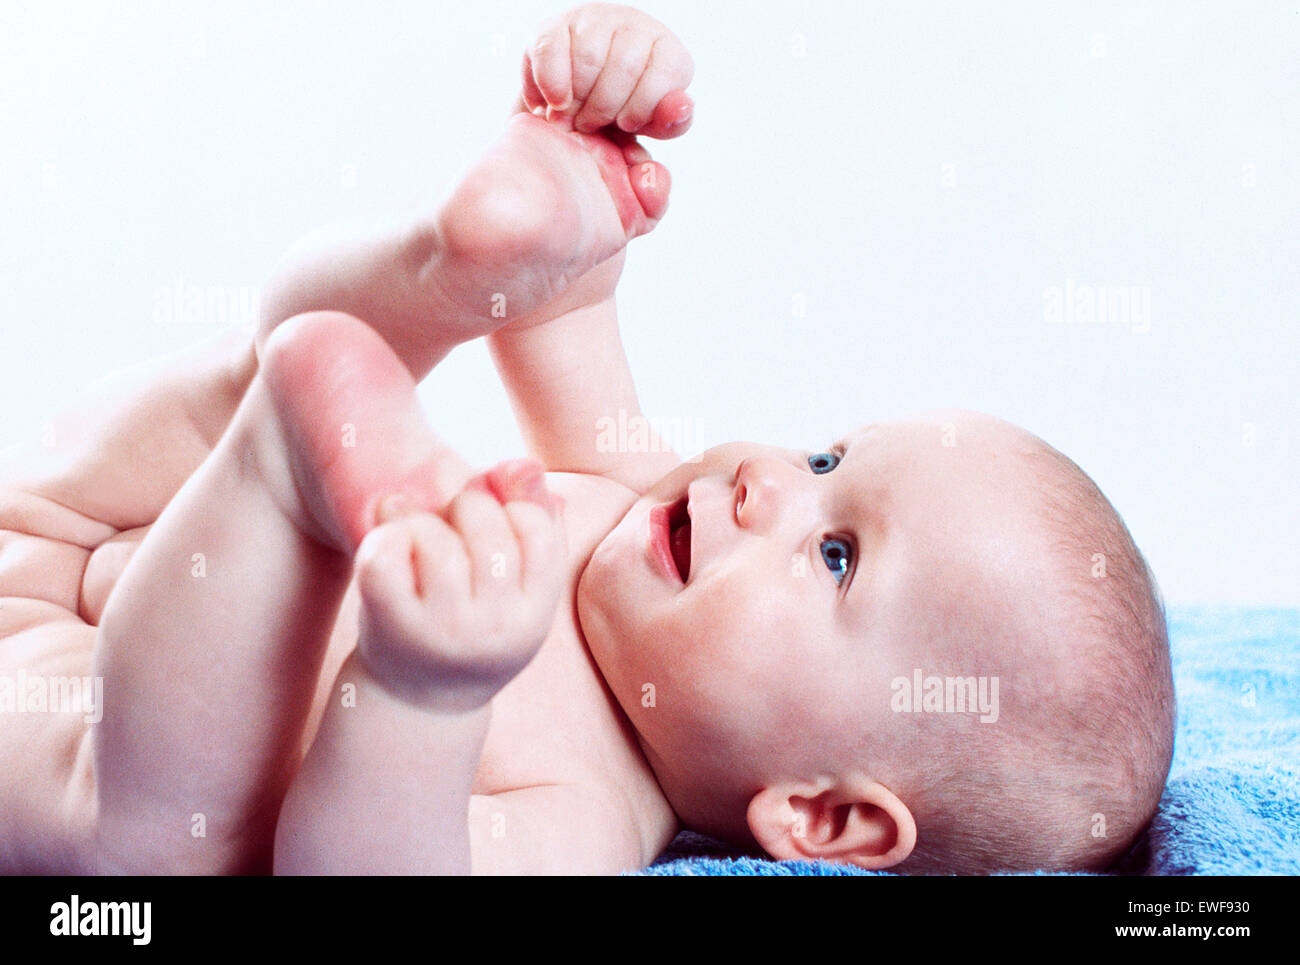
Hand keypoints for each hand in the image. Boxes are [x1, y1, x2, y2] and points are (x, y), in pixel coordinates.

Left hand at [355, 459, 566, 711]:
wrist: (419, 700)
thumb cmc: (476, 622)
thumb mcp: (517, 585)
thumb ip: (531, 519)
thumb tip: (519, 464)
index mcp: (535, 615)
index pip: (539, 533)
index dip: (515, 505)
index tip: (497, 509)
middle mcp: (494, 630)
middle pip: (489, 532)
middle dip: (469, 504)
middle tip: (454, 512)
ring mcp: (441, 632)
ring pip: (438, 545)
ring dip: (424, 521)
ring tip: (417, 529)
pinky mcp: (391, 627)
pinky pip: (386, 559)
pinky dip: (384, 536)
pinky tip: (389, 541)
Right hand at [516, 3, 694, 138]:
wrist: (576, 104)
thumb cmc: (620, 114)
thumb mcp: (649, 124)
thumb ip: (670, 122)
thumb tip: (683, 106)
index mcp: (667, 50)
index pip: (666, 73)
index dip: (641, 109)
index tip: (625, 126)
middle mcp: (635, 26)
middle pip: (624, 66)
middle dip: (603, 109)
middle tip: (589, 127)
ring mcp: (596, 20)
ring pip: (588, 58)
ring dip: (576, 100)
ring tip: (571, 117)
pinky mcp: (557, 24)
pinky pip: (552, 50)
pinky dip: (551, 84)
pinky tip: (554, 103)